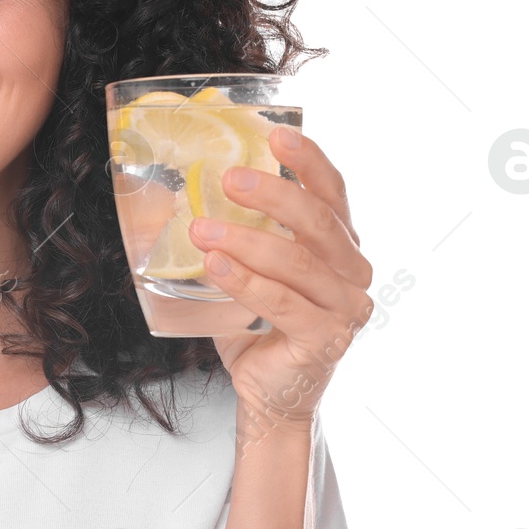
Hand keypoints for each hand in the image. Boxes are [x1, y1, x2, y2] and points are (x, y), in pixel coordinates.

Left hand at [187, 125, 371, 435]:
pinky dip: (247, 281)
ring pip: (298, 262)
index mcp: (340, 247)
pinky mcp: (326, 340)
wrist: (267, 394)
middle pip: (319, 222)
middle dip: (273, 195)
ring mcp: (346, 308)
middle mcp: (353, 273)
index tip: (277, 134)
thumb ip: (233, 232)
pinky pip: (284, 303)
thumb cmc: (257, 327)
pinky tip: (215, 265)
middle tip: (229, 177)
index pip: (333, 193)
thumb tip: (175, 191)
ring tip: (202, 228)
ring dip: (246, 239)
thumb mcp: (246, 269)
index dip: (309, 161)